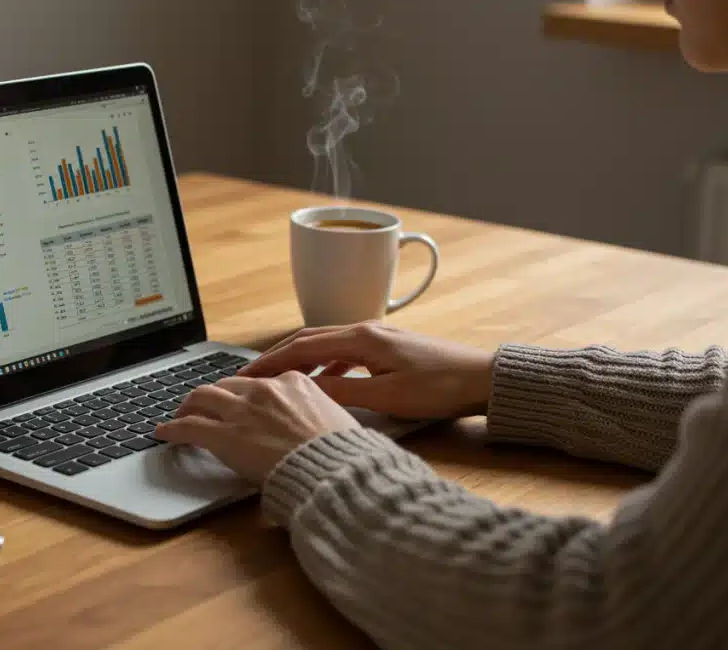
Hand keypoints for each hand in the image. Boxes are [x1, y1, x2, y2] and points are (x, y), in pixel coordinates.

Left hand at [155, 372, 359, 483]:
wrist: (334, 471)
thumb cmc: (344, 455)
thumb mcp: (337, 420)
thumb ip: (317, 415)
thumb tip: (316, 425)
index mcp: (294, 382)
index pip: (259, 381)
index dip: (244, 392)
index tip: (239, 401)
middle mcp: (265, 389)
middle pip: (226, 385)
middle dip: (212, 396)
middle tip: (202, 407)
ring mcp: (243, 410)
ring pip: (202, 398)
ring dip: (187, 406)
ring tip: (178, 416)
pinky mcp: (225, 435)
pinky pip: (189, 426)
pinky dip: (172, 429)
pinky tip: (163, 433)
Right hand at [238, 322, 494, 419]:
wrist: (483, 379)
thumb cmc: (439, 389)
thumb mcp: (386, 398)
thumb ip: (341, 393)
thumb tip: (301, 392)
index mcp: (360, 338)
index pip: (300, 347)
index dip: (268, 362)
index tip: (243, 377)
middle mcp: (365, 330)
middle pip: (307, 339)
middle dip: (275, 357)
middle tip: (249, 377)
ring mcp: (378, 336)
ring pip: (324, 344)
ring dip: (298, 361)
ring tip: (277, 382)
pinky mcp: (388, 346)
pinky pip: (343, 352)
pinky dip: (323, 366)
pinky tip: (322, 383)